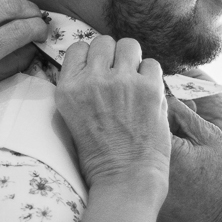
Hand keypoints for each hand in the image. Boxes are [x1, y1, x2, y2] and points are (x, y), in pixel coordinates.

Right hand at [55, 36, 169, 191]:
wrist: (125, 180)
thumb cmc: (99, 157)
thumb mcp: (72, 118)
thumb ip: (80, 88)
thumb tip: (94, 65)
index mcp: (68, 89)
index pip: (77, 48)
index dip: (90, 57)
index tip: (97, 69)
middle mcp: (92, 80)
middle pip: (103, 42)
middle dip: (111, 56)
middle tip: (118, 75)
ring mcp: (122, 82)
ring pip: (129, 44)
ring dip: (132, 59)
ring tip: (134, 79)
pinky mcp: (149, 88)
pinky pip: (152, 63)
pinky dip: (151, 75)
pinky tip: (148, 93)